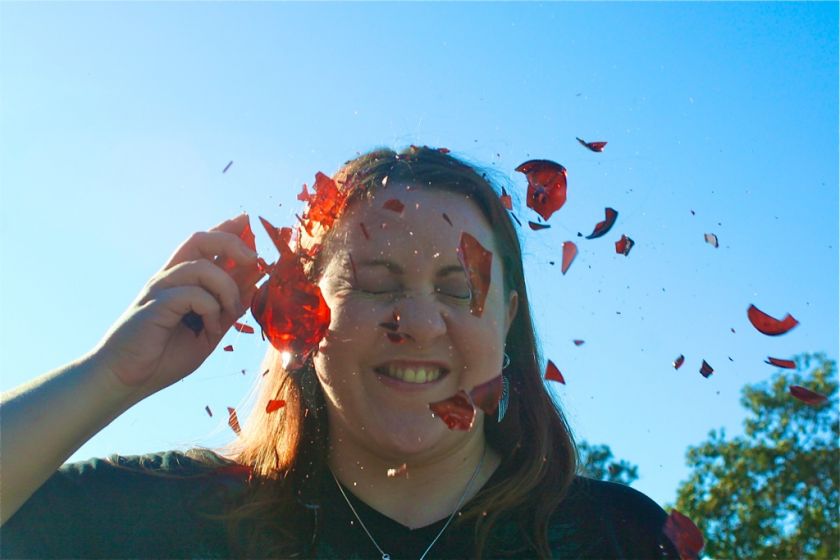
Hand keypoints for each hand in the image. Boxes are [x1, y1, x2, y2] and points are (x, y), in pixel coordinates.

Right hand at [91, 214, 263, 401]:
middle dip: (231, 241)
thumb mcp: (208, 331)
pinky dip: (211, 310)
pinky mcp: (155, 304)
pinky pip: (194, 294)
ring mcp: (160, 289)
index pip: (204, 245)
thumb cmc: (163, 358)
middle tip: (254, 258)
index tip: (247, 222)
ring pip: (202, 266)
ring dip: (226, 288)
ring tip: (230, 312)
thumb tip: (255, 284)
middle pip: (200, 239)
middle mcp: (168, 279)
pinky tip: (209, 329)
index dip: (226, 230)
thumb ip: (227, 308)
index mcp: (180, 282)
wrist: (126, 380)